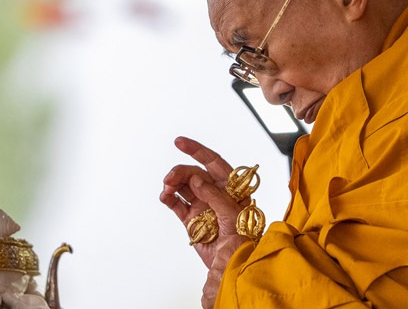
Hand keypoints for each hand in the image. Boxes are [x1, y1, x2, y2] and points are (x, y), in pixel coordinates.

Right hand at [160, 137, 248, 267]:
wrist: (234, 265)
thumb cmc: (243, 239)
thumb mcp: (233, 214)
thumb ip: (214, 195)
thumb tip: (197, 179)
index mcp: (231, 187)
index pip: (213, 161)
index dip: (197, 149)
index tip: (179, 142)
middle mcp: (216, 193)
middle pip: (194, 173)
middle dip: (180, 172)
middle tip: (170, 179)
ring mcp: (202, 205)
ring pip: (183, 186)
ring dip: (172, 184)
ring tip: (167, 190)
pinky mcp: (191, 219)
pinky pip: (176, 203)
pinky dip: (168, 198)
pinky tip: (165, 196)